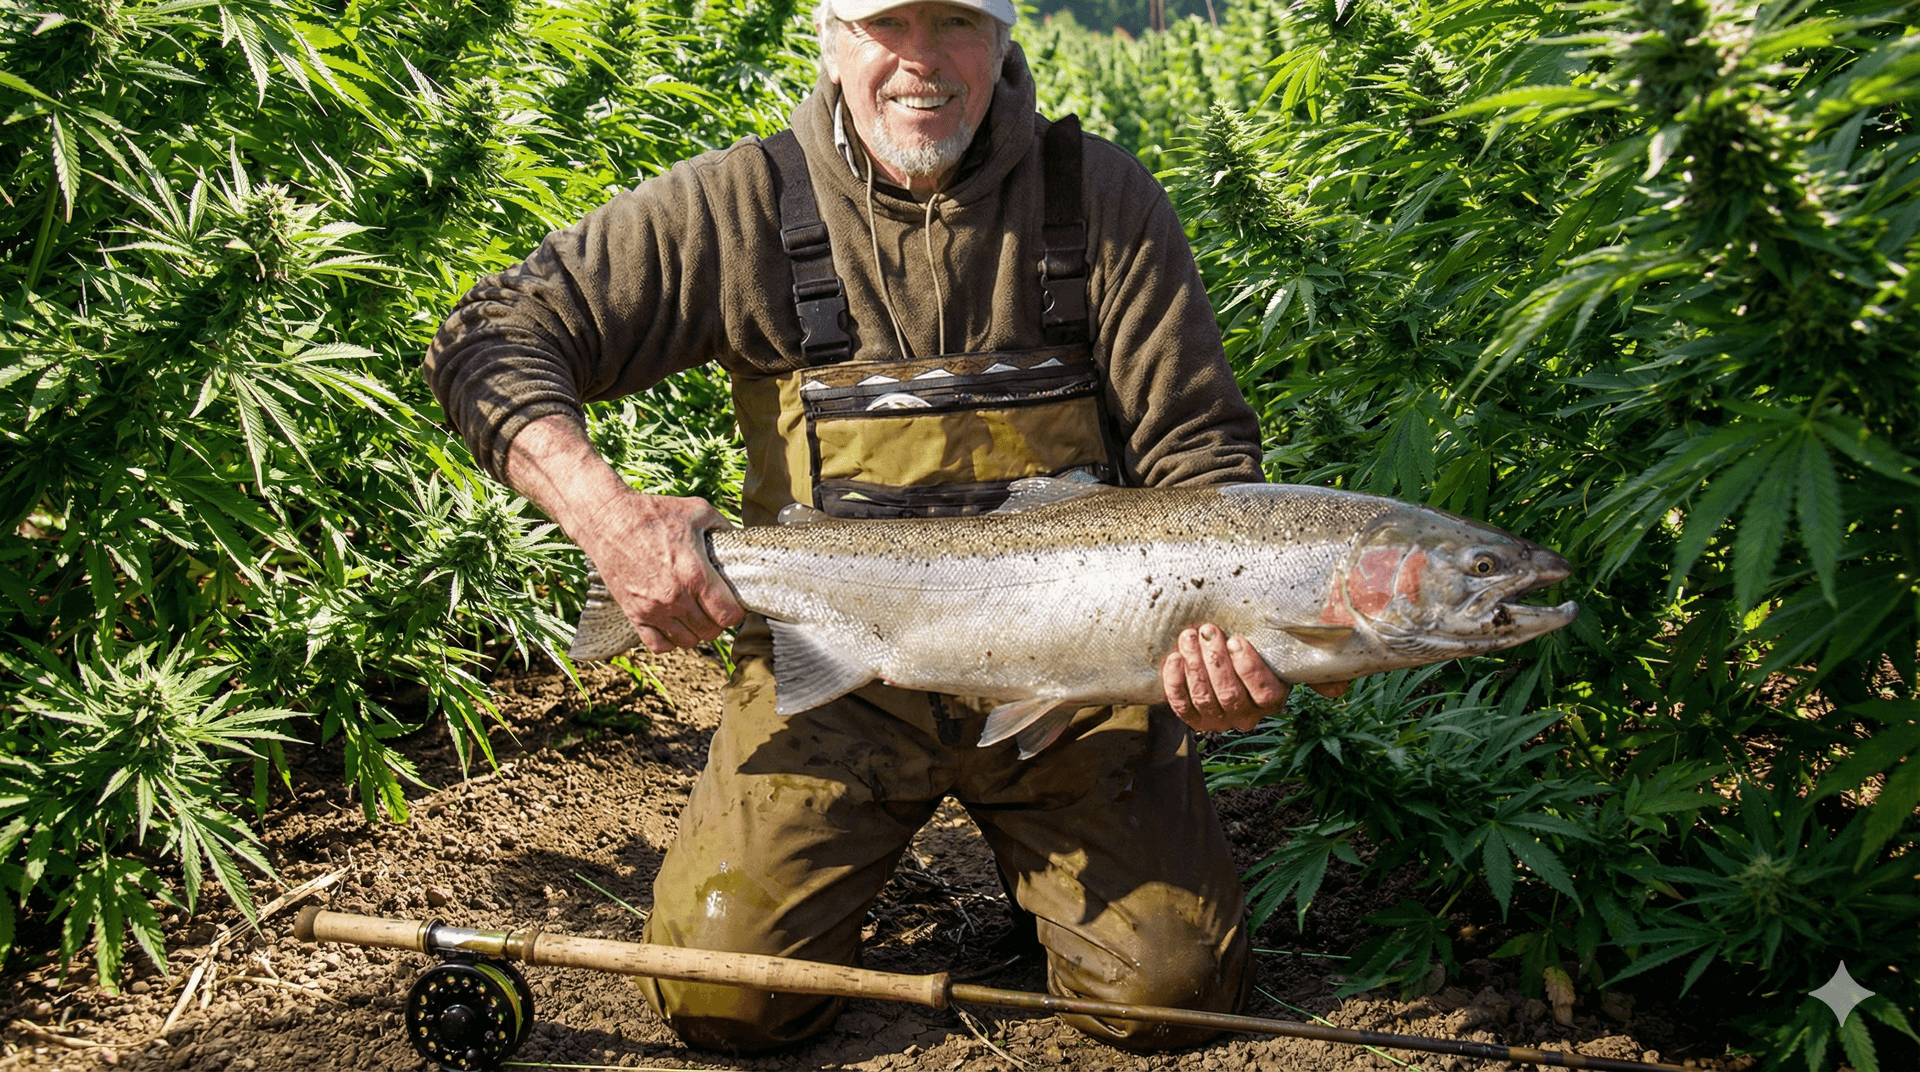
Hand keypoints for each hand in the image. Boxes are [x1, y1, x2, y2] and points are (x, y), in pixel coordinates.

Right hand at [578, 489, 743, 652]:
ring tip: (695, 614)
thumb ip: (723, 527)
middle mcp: (675, 598)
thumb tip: (739, 540)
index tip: (733, 602)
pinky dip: (670, 640)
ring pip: (687, 641)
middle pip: (710, 632)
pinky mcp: (634, 614)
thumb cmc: (653, 513)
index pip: (729, 615)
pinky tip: (674, 623)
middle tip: (715, 606)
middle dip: (718, 620)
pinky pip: (658, 645)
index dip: (736, 611)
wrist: (608, 520)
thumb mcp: (698, 510)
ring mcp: (653, 609)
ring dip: (695, 631)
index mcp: (694, 575)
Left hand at [1161, 624, 1289, 731]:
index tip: (1235, 640)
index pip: (1264, 692)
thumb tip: (1319, 627)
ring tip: (1189, 637)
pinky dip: (1175, 681)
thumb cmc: (1255, 651)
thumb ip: (1294, 643)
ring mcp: (1218, 720)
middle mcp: (1246, 716)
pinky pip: (1181, 705)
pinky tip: (1175, 658)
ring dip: (1194, 665)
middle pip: (1230, 694)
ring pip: (1204, 697)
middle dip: (1216, 660)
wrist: (1227, 664)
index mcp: (1272, 701)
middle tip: (1207, 631)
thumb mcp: (1275, 648)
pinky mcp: (1194, 719)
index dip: (1248, 667)